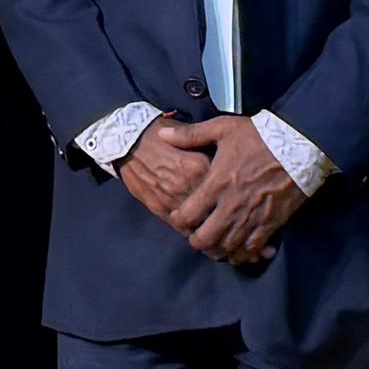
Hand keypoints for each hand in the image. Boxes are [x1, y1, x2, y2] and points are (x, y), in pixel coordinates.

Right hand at [115, 115, 225, 237]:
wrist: (130, 142)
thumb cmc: (162, 137)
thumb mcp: (191, 137)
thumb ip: (209, 152)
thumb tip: (229, 164)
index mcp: (202, 167)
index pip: (227, 189)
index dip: (234, 197)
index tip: (238, 200)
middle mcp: (190, 186)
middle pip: (216, 211)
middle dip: (224, 217)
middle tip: (230, 220)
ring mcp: (174, 200)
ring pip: (200, 224)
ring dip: (208, 229)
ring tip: (215, 230)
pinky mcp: (160, 209)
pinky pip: (181, 229)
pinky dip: (190, 231)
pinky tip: (195, 229)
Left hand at [185, 115, 310, 265]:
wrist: (298, 144)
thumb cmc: (259, 135)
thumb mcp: (222, 128)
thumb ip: (190, 135)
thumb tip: (162, 134)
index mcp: (216, 184)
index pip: (188, 215)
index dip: (178, 221)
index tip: (179, 218)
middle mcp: (231, 205)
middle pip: (206, 238)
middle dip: (197, 242)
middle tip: (196, 237)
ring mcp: (252, 216)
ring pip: (228, 247)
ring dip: (219, 250)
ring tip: (216, 246)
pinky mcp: (271, 222)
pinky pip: (253, 247)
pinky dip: (244, 253)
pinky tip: (239, 251)